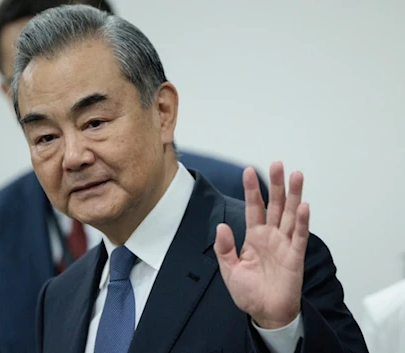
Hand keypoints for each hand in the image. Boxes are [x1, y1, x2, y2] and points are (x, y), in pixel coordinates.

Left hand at [213, 161, 309, 328]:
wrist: (265, 314)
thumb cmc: (249, 293)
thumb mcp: (229, 270)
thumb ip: (224, 248)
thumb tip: (221, 226)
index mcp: (254, 237)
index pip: (254, 208)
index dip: (252, 189)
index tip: (248, 170)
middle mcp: (271, 236)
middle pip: (275, 204)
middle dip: (276, 184)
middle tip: (278, 164)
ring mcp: (284, 244)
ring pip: (289, 214)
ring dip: (293, 195)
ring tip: (296, 175)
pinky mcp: (295, 257)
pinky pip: (299, 236)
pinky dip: (301, 221)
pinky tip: (303, 206)